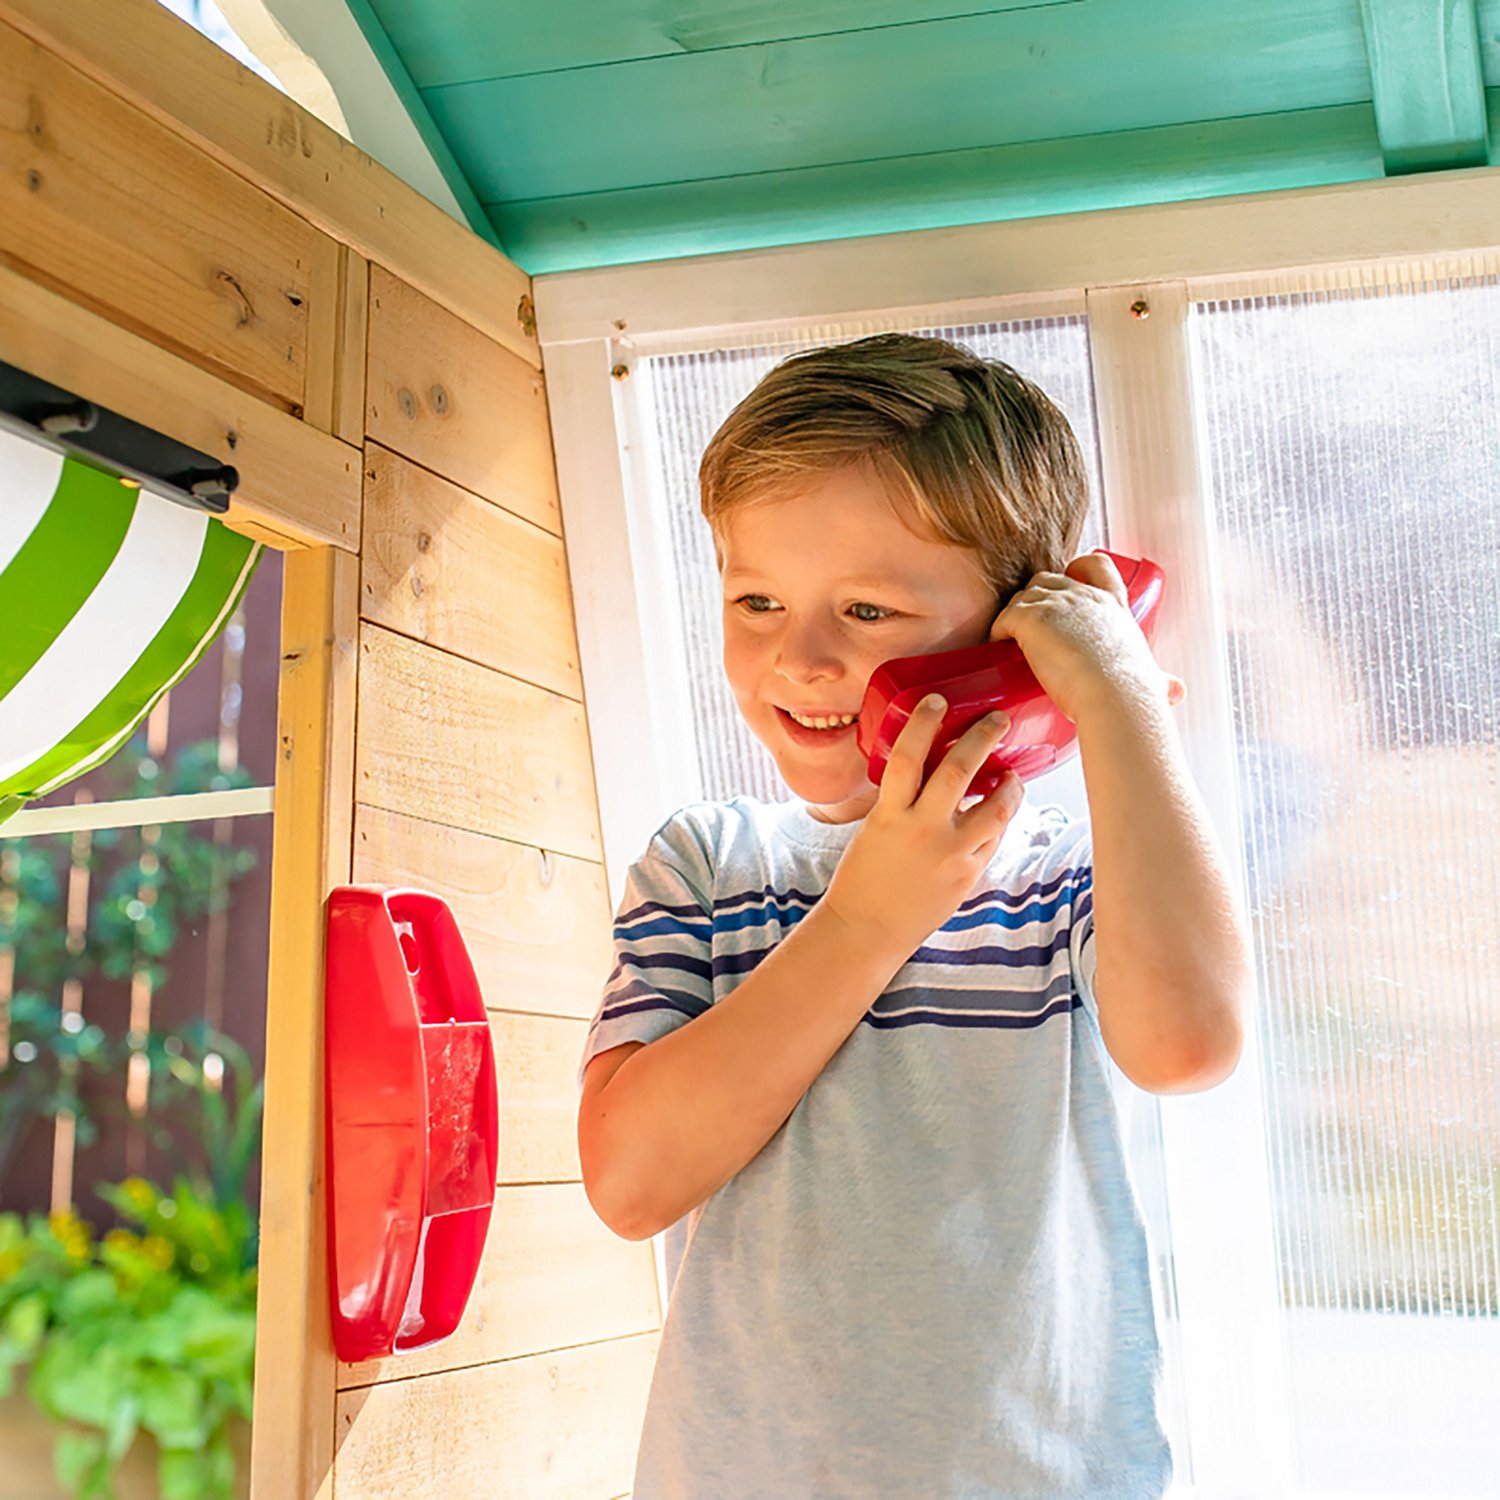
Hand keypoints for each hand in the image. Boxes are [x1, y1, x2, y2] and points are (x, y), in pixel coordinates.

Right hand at [821, 694, 1024, 954]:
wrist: (866, 929)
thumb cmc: (864, 876)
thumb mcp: (874, 827)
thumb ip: (901, 800)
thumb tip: (927, 767)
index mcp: (889, 814)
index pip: (907, 756)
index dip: (923, 723)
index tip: (937, 700)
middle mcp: (921, 830)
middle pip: (958, 770)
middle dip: (982, 737)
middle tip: (998, 718)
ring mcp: (950, 854)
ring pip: (994, 809)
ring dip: (1010, 784)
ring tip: (1015, 773)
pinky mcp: (968, 875)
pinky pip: (994, 839)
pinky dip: (1001, 820)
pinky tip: (1002, 810)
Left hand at [988, 552, 1185, 725]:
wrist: (1116, 698)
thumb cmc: (1133, 694)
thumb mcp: (1152, 677)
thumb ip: (1162, 680)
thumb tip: (1177, 691)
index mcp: (1113, 605)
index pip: (1096, 565)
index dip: (1077, 568)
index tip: (1067, 583)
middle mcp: (1086, 597)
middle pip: (1048, 579)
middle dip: (1035, 598)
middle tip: (1031, 628)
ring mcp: (1057, 603)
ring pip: (1024, 595)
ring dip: (1016, 614)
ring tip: (1012, 639)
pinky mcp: (1032, 618)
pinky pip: (1004, 616)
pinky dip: (998, 630)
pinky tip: (1000, 645)